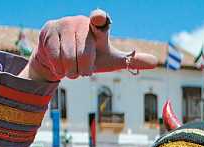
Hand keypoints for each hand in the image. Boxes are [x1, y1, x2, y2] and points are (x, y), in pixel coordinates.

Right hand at [21, 9, 156, 81]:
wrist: (58, 59)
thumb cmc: (88, 57)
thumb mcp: (109, 60)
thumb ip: (130, 60)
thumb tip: (155, 62)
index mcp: (98, 27)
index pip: (100, 19)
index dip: (100, 19)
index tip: (99, 20)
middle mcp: (81, 22)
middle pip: (84, 53)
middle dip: (83, 69)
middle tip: (82, 70)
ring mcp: (64, 24)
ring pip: (68, 56)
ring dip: (71, 70)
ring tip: (71, 69)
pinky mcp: (49, 30)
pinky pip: (54, 56)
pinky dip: (58, 67)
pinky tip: (59, 65)